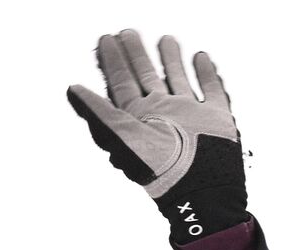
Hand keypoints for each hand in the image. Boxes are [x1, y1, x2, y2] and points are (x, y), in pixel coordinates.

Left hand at [68, 30, 246, 242]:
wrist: (194, 183)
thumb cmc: (154, 164)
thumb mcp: (118, 134)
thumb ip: (96, 111)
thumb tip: (70, 89)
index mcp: (136, 117)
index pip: (120, 83)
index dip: (112, 62)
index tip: (106, 40)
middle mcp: (160, 113)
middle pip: (145, 76)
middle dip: (135, 55)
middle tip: (127, 32)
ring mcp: (188, 113)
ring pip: (177, 78)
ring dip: (170, 60)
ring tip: (165, 38)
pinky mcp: (215, 116)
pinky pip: (211, 89)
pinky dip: (206, 72)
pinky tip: (200, 56)